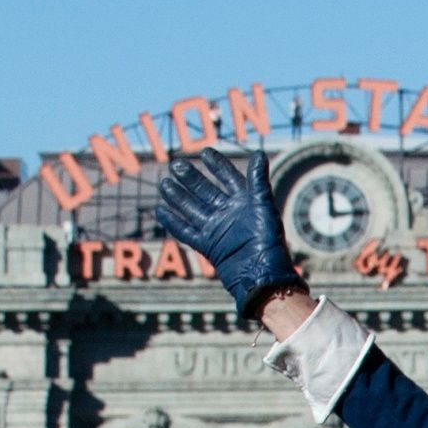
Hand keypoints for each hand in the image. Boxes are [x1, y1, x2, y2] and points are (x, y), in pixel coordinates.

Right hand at [152, 149, 303, 322]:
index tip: (204, 152)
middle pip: (205, 191)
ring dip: (178, 197)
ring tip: (164, 184)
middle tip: (176, 165)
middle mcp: (229, 214)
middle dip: (191, 179)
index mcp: (244, 202)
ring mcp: (217, 230)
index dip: (217, 165)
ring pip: (192, 209)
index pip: (228, 178)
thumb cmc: (267, 241)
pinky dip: (173, 222)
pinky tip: (160, 211)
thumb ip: (257, 181)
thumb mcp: (263, 207)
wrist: (261, 275)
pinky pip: (187, 231)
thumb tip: (259, 154)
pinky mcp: (208, 246)